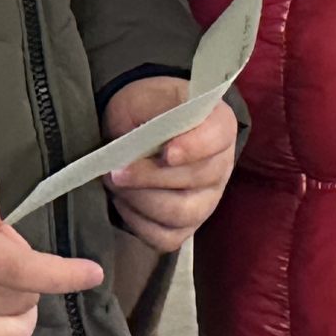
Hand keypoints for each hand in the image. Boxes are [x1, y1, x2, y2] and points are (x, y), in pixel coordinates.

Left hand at [100, 77, 239, 253]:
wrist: (138, 126)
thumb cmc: (146, 108)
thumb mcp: (148, 97)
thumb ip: (153, 115)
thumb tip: (143, 146)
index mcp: (219, 126)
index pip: (216, 138)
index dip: (194, 148)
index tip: (166, 152)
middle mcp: (220, 166)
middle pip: (194, 180)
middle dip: (149, 177)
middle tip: (116, 170)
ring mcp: (207, 200)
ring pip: (180, 213)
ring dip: (140, 200)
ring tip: (115, 183)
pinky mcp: (187, 226)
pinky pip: (166, 238)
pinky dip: (139, 223)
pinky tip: (123, 202)